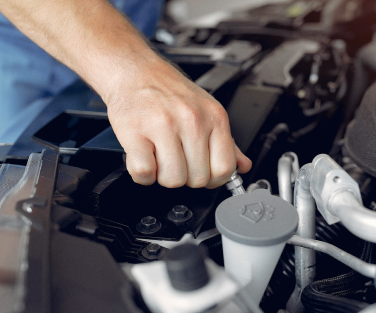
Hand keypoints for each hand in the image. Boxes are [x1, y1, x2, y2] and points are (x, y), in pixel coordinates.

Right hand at [105, 57, 251, 187]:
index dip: (213, 180)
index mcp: (214, 117)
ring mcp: (163, 126)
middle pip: (198, 179)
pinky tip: (144, 157)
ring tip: (158, 156)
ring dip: (162, 176)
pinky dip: (142, 174)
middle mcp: (192, 121)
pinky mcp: (135, 133)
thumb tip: (243, 165)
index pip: (225, 168)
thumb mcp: (206, 110)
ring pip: (173, 180)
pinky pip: (144, 173)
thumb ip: (226, 142)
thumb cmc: (167, 90)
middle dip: (185, 176)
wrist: (132, 70)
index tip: (202, 173)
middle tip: (175, 159)